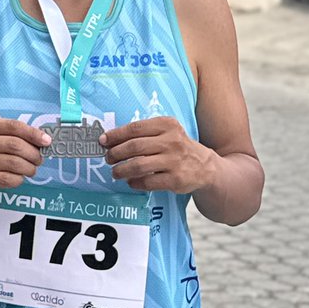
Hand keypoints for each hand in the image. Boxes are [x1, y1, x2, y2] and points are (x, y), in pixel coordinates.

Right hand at [0, 118, 51, 203]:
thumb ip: (12, 136)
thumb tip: (42, 140)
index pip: (13, 126)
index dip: (33, 133)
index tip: (46, 141)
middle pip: (15, 145)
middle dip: (33, 153)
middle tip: (38, 159)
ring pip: (14, 163)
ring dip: (28, 168)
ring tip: (31, 170)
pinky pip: (7, 179)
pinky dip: (19, 179)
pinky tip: (18, 178)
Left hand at [100, 117, 214, 192]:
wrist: (205, 166)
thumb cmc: (178, 147)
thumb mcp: (167, 132)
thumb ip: (144, 133)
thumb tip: (111, 140)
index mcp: (167, 125)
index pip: (135, 128)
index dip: (116, 135)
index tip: (103, 141)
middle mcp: (172, 141)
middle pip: (134, 146)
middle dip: (116, 153)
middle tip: (107, 159)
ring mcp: (174, 161)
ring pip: (139, 165)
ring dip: (122, 170)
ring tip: (115, 172)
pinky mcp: (176, 179)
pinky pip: (148, 182)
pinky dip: (135, 182)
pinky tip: (130, 182)